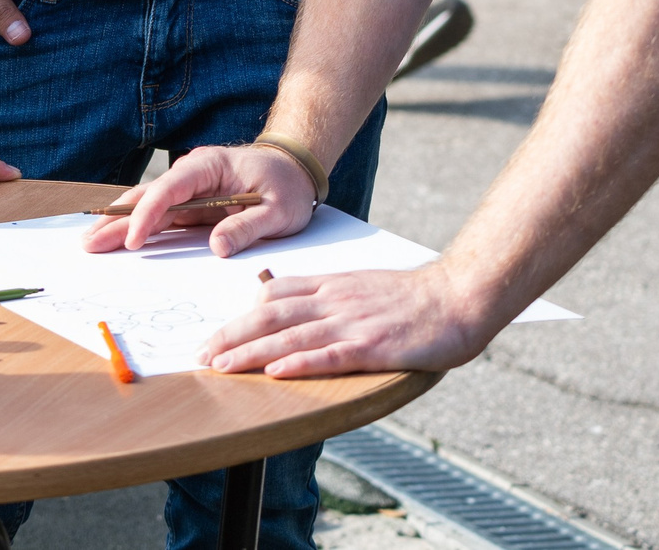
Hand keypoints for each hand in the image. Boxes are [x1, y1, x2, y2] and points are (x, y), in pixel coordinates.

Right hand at [81, 143, 315, 256]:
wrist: (295, 171)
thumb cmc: (288, 187)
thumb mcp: (279, 211)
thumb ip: (247, 227)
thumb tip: (217, 247)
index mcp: (210, 166)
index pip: (170, 190)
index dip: (148, 215)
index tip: (134, 241)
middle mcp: (193, 174)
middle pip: (148, 197)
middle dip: (117, 219)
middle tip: (89, 242)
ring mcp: (191, 189)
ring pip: (149, 207)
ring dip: (121, 225)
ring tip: (92, 243)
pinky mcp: (193, 204)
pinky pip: (162, 216)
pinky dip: (139, 228)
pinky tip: (118, 240)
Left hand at [202, 261, 500, 378]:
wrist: (458, 294)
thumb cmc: (415, 297)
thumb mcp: (362, 285)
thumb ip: (328, 295)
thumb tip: (292, 303)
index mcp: (331, 286)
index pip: (273, 295)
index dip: (239, 315)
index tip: (214, 333)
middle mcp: (334, 301)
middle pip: (269, 316)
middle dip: (230, 335)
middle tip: (200, 355)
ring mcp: (351, 323)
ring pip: (290, 336)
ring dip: (250, 351)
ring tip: (220, 365)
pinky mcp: (372, 347)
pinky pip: (328, 355)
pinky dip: (298, 363)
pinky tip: (275, 372)